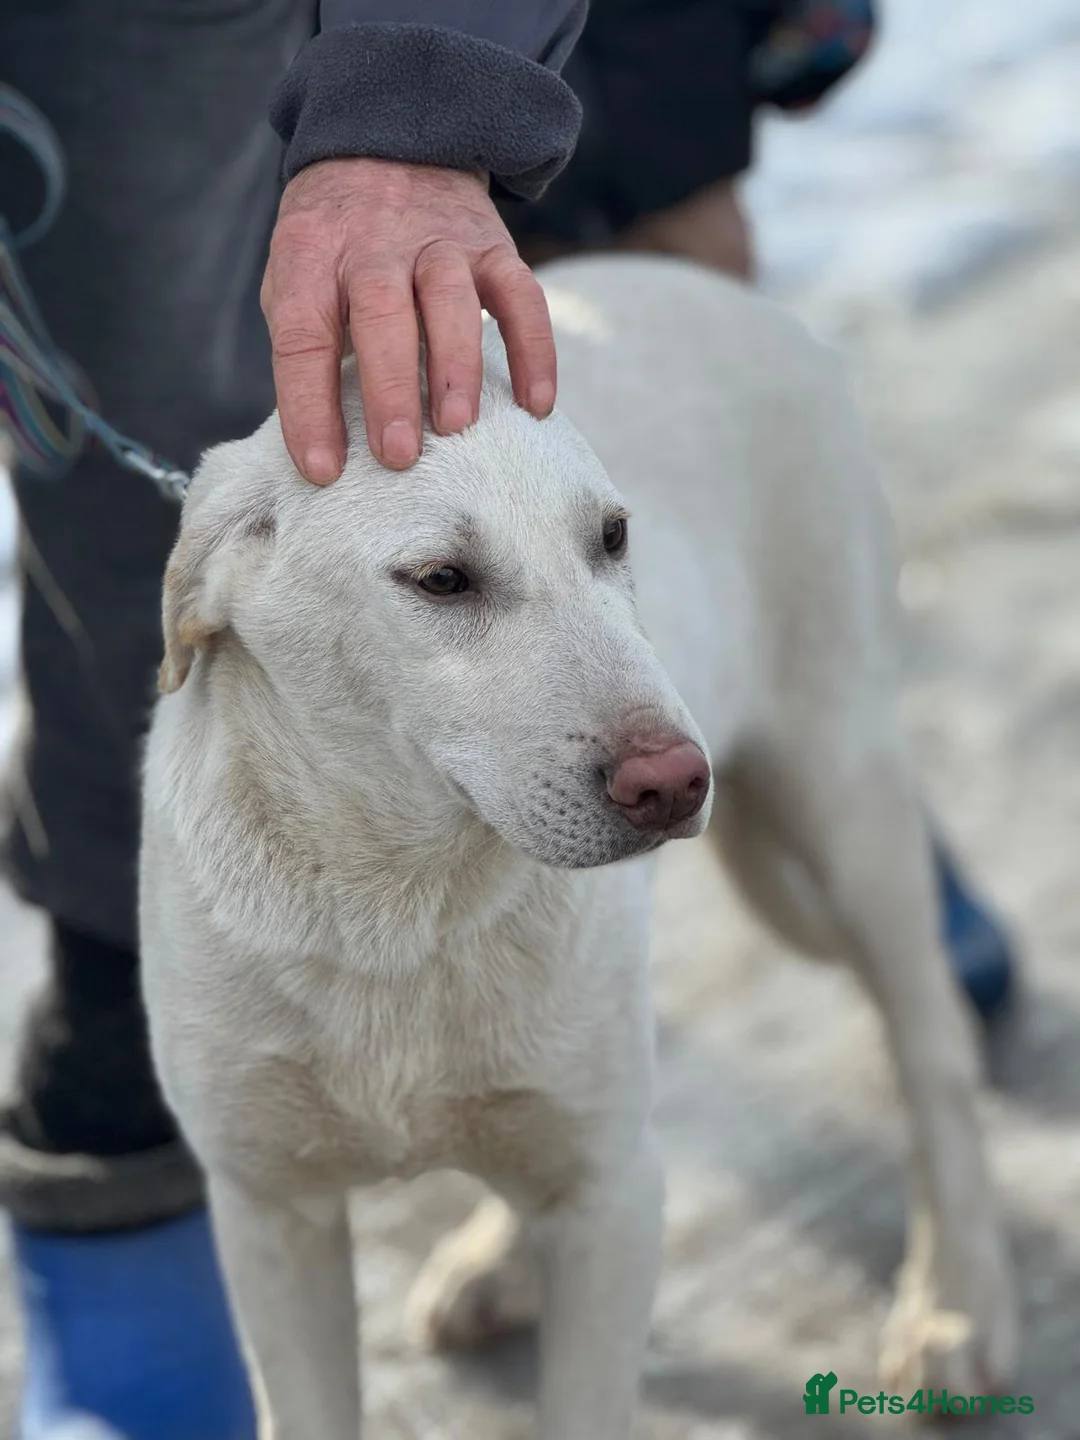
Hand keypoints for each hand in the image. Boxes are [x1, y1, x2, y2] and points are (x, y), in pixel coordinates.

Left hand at [261, 158, 556, 480]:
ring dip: (455, 366)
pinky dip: (533, 351)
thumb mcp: (296, 275)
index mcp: (311, 255)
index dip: (309, 405)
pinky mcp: (492, 246)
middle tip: (399, 455)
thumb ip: (307, 343)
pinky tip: (536, 404)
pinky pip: (522, 297)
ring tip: (457, 425)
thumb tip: (322, 443)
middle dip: (390, 389)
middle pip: (382, 315)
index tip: (323, 468)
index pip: (303, 335)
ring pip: (451, 301)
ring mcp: (438, 242)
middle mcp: (374, 244)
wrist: (390, 141)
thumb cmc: (335, 244)